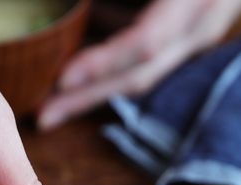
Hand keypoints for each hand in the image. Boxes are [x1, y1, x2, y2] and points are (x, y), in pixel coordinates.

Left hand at [39, 0, 240, 128]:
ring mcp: (195, 37)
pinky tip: (76, 75)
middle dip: (86, 100)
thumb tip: (89, 10)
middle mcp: (197, 29)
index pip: (144, 45)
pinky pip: (143, 61)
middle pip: (136, 78)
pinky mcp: (187, 36)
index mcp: (192, 4)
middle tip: (43, 118)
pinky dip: (107, 69)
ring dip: (92, 92)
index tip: (61, 81)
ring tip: (52, 106)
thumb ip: (131, 13)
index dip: (101, 64)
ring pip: (138, 76)